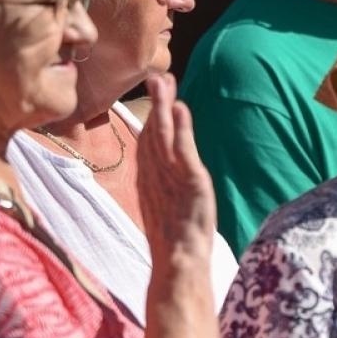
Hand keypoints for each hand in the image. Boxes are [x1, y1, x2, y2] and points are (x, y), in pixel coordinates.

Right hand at [136, 72, 215, 258]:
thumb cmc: (173, 244)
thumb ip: (163, 192)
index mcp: (149, 180)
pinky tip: (180, 108)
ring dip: (164, 105)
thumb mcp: (166, 211)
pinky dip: (181, 128)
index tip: (154, 95)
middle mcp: (155, 174)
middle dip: (155, 102)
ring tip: (164, 80)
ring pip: (163, 134)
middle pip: (152, 131)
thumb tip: (165, 183)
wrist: (177, 263)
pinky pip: (183, 149)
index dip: (150, 117)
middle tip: (157, 75)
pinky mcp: (188, 181)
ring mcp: (169, 176)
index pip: (148, 142)